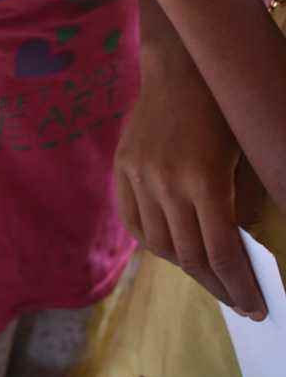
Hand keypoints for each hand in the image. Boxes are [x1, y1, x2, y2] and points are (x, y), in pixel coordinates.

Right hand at [115, 29, 265, 318]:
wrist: (179, 69)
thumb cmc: (222, 112)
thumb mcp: (241, 161)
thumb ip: (238, 209)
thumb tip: (237, 255)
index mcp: (203, 180)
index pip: (222, 253)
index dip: (240, 287)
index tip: (255, 307)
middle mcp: (166, 183)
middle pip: (190, 256)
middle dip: (218, 286)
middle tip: (237, 300)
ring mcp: (139, 175)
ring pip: (160, 245)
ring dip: (186, 266)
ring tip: (207, 273)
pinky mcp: (122, 168)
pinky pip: (134, 222)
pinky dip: (154, 242)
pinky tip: (172, 249)